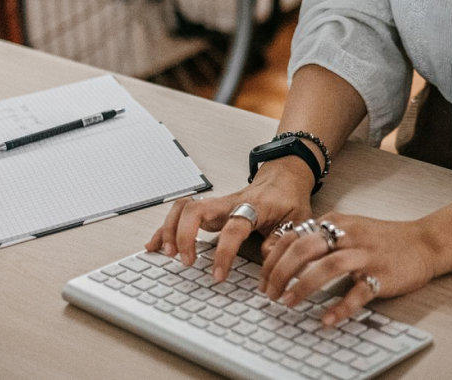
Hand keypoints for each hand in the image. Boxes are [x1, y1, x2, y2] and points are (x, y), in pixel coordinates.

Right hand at [146, 157, 313, 282]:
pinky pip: (181, 213)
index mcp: (253, 206)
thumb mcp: (297, 219)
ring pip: (184, 207)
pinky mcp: (209, 209)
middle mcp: (229, 203)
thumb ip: (283, 239)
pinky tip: (154, 245)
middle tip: (185, 261)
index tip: (217, 275)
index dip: (223, 252)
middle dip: (184, 235)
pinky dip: (164, 228)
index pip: (233, 228)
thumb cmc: (288, 198)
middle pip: (197, 209)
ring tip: (166, 254)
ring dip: (170, 229)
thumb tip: (268, 258)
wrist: (285, 176)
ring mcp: (217, 205)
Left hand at [260, 213, 436, 327]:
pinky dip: (341, 307)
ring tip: (288, 303)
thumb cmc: (382, 239)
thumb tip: (283, 256)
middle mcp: (348, 235)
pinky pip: (358, 292)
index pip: (294, 237)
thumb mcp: (348, 229)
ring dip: (304, 285)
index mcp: (335, 223)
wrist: (424, 242)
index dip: (273, 260)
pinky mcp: (382, 274)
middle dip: (281, 272)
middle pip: (305, 248)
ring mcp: (365, 254)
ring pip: (328, 266)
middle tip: (269, 294)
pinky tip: (327, 320)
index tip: (262, 281)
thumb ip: (320, 238)